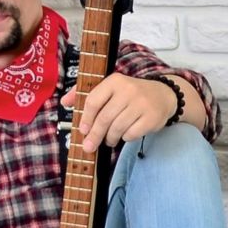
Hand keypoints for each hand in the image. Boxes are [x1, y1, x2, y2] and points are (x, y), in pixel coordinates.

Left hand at [63, 73, 177, 152]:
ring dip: (109, 138)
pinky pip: (131, 134)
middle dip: (95, 135)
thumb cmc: (130, 93)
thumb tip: (64, 102)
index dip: (86, 118)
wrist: (163, 95)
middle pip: (105, 118)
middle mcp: (128, 90)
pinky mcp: (151, 118)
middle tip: (89, 146)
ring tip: (109, 140)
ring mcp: (141, 104)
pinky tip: (125, 134)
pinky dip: (125, 138)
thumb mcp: (110, 87)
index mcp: (114, 81)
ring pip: (117, 128)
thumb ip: (85, 93)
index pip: (94, 100)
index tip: (83, 130)